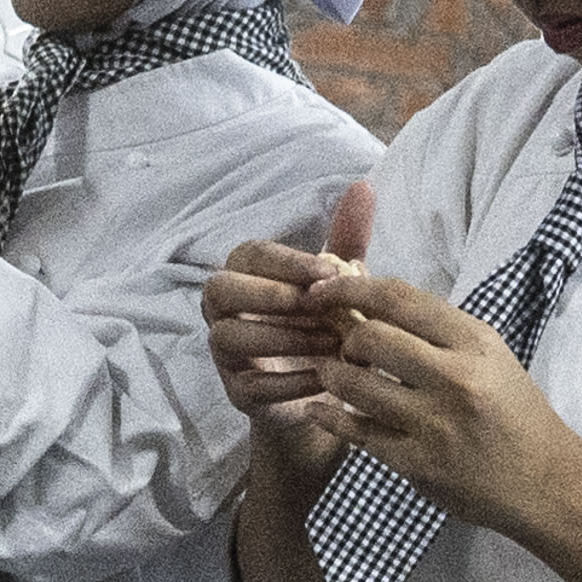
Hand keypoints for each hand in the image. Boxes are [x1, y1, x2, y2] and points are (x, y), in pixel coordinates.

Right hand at [209, 190, 372, 472]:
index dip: (287, 261)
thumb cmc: (324, 325)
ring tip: (331, 343)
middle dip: (268, 294)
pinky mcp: (237, 394)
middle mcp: (224, 310)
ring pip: (229, 336)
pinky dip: (290, 381)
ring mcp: (225, 354)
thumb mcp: (340, 282)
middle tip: (318, 306)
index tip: (330, 270)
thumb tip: (363, 186)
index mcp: (245, 274)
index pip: (250, 255)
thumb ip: (347, 238)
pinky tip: (326, 378)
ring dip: (281, 337)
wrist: (325, 394)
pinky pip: (251, 386)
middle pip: (217, 289)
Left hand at [306, 265, 581, 543]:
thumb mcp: (489, 357)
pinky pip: (358, 434)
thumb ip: (437, 331)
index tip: (321, 291)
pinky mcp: (418, 464)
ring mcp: (435, 424)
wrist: (545, 482)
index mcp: (476, 342)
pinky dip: (330, 418)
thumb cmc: (515, 413)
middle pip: (370, 338)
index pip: (399, 299)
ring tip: (331, 376)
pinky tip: (318, 410)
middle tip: (346, 350)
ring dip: (332, 376)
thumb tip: (370, 298)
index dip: (349, 289)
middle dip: (344, 339)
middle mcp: (456, 378)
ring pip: (356, 386)